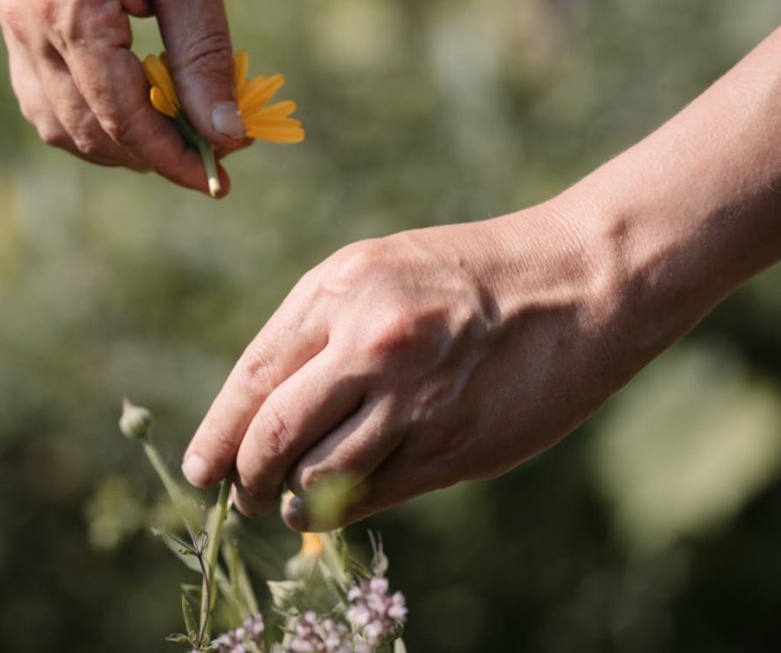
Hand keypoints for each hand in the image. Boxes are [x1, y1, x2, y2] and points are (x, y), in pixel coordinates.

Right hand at [0, 0, 247, 195]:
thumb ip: (203, 56)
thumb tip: (223, 135)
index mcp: (70, 12)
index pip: (122, 120)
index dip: (172, 158)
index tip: (219, 178)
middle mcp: (27, 22)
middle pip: (84, 131)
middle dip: (147, 155)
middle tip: (206, 152)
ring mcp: (11, 16)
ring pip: (53, 121)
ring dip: (111, 141)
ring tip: (169, 131)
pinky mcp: (13, 5)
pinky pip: (38, 89)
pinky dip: (83, 112)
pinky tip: (127, 98)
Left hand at [181, 203, 682, 529]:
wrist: (580, 280)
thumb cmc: (472, 275)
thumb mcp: (381, 271)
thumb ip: (321, 331)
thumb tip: (261, 406)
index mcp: (340, 291)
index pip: (253, 376)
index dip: (218, 431)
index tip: (200, 468)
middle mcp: (367, 343)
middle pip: (271, 434)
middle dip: (243, 477)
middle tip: (239, 494)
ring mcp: (410, 398)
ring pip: (315, 475)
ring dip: (289, 500)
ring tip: (285, 503)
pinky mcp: (451, 445)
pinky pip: (371, 495)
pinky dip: (338, 509)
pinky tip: (329, 506)